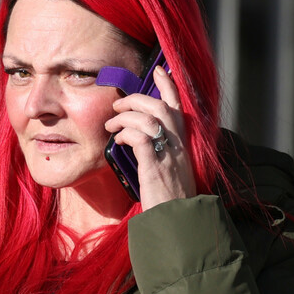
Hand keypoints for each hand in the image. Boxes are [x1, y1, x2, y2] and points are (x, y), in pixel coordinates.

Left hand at [104, 66, 195, 210]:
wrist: (177, 223)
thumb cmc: (169, 199)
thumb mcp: (168, 169)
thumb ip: (158, 151)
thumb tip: (138, 139)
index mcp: (182, 144)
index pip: (178, 106)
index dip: (168, 85)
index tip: (158, 70)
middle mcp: (179, 145)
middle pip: (161, 106)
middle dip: (136, 98)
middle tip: (117, 105)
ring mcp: (169, 155)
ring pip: (150, 116)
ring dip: (126, 116)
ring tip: (111, 125)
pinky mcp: (156, 166)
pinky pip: (140, 137)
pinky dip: (126, 134)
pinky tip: (117, 141)